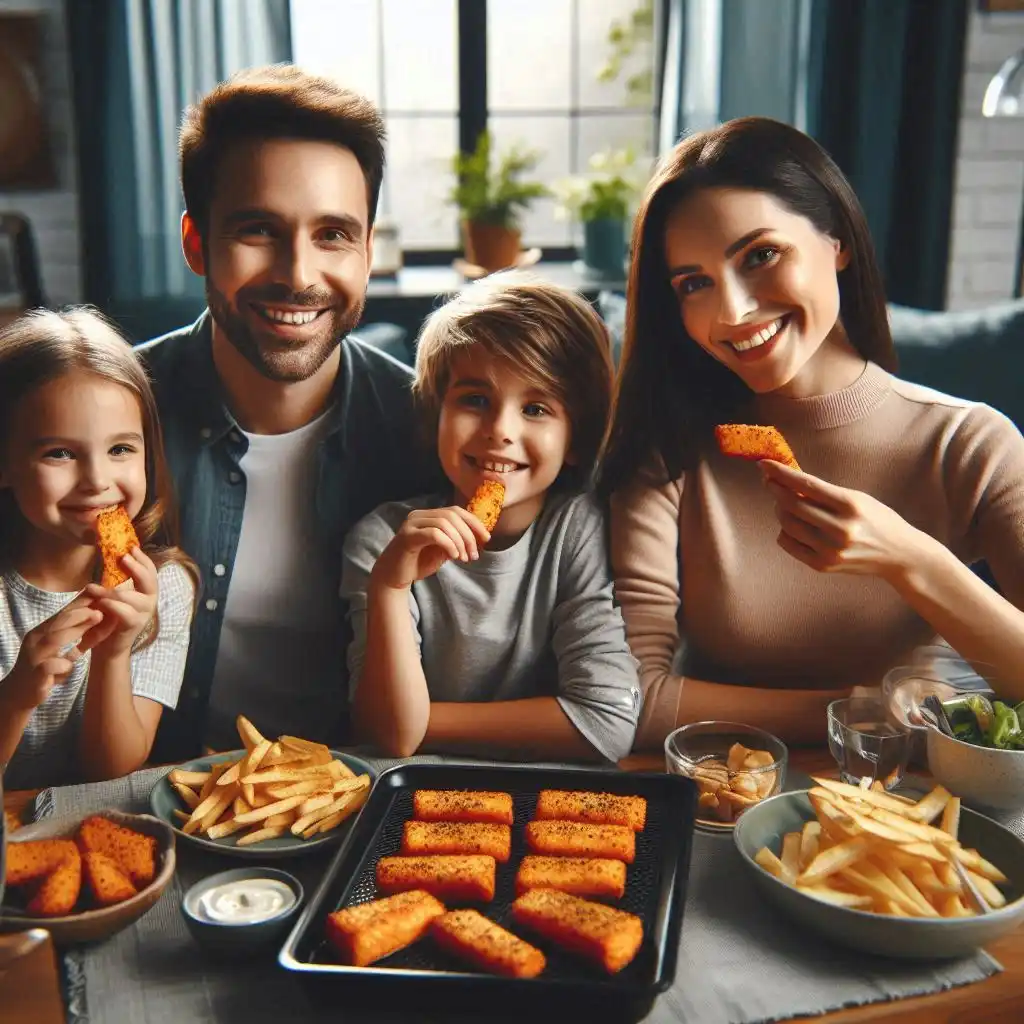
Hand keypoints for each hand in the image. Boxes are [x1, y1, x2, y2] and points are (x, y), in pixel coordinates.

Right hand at [2, 594, 102, 710]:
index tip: (98, 595)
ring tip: (96, 620)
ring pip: (53, 639)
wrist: (18, 694)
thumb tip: (99, 619)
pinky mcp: (34, 675)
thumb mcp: (59, 649)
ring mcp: (33, 657)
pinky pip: (49, 666)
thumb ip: (75, 636)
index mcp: (41, 632)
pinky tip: (71, 664)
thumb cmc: (43, 669)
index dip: (79, 603)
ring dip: (76, 629)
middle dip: (80, 613)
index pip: (61, 613)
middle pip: (58, 621)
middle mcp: (35, 640)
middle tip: (101, 609)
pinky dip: (62, 664)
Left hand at [79, 547, 158, 656]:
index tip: (131, 547)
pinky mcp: (134, 625)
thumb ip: (115, 579)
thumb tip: (109, 555)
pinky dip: (111, 605)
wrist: (107, 646)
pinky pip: (125, 612)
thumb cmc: (108, 617)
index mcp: (146, 591)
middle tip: (123, 557)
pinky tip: (100, 602)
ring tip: (92, 587)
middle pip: (149, 580)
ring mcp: (144, 613)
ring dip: (110, 590)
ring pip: (131, 597)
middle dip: (136, 567)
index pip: (150, 570)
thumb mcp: (113, 594)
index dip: (142, 558)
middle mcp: (149, 600)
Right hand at [371, 507, 489, 590]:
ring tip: (464, 558)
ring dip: (460, 542)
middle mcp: (419, 515)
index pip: (456, 511)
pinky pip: (434, 534)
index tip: (487, 538)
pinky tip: (453, 557)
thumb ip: (457, 541)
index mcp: (428, 515)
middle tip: (475, 554)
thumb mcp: (443, 551)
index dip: (474, 523)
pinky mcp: (407, 536)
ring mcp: (412, 524)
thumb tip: (479, 537)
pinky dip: (449, 544)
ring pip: (444, 523)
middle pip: (452, 515)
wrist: (393, 578)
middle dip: (469, 535)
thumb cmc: (417, 564)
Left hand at [760, 460, 926, 580]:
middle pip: (791, 505)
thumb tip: (786, 480)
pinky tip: (792, 524)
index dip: (781, 473)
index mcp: (851, 505)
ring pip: (787, 524)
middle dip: (775, 490)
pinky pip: (788, 543)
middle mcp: (840, 529)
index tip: (764, 464)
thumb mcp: (857, 498)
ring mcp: (830, 550)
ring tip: (785, 503)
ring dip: (779, 509)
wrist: (899, 555)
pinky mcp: (823, 565)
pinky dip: (784, 530)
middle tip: (770, 482)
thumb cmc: (876, 520)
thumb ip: (824, 492)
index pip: (806, 485)